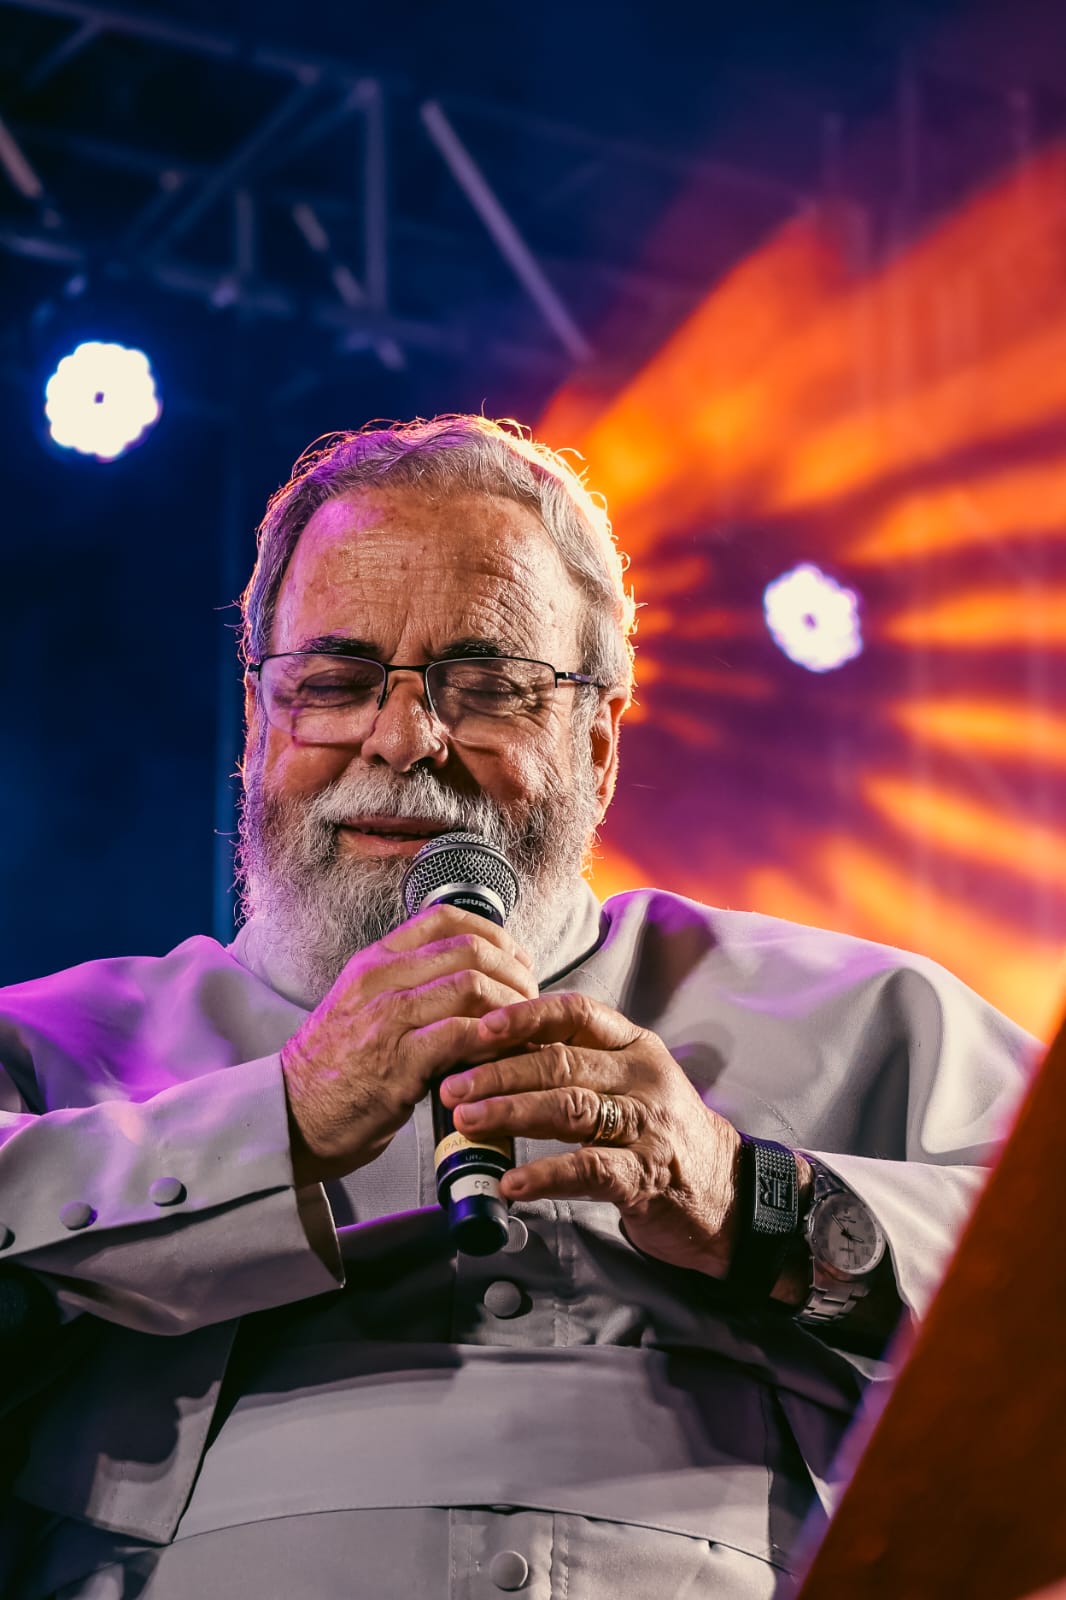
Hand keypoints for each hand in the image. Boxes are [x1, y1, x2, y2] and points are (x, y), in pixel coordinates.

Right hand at [281, 906, 537, 1185]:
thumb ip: (407, 985)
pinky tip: (504, 1057)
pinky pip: (462, 1036)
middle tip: (530, 1001)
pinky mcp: (398, 1064)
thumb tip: (471, 979)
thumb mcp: (361, 1006)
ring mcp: (387, 1020)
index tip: (516, 960)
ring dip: (510, 1009)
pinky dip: (493, 1043)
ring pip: (471, 986)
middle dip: (513, 973)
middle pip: (469, 950)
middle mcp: (380, 981)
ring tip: (523, 1031)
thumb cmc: (334, 1068)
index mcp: (374, 962)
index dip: (494, 934)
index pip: (444, 919)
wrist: (291, 1116)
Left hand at [438, 990, 744, 1279]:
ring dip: (512, 1113)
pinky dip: (546, 1175)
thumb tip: (491, 1050)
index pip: (576, 1014)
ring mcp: (648, 1125)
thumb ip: (574, 1061)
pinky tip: (511, 1182)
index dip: (525, 1016)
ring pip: (572, 1109)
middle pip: (563, 1062)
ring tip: (466, 1120)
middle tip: (451, 1083)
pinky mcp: (647, 1175)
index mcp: (632, 1045)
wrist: (724, 1191)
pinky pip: (590, 1169)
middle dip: (500, 1071)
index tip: (480, 1024)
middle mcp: (643, 1077)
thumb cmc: (657, 1129)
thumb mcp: (626, 1079)